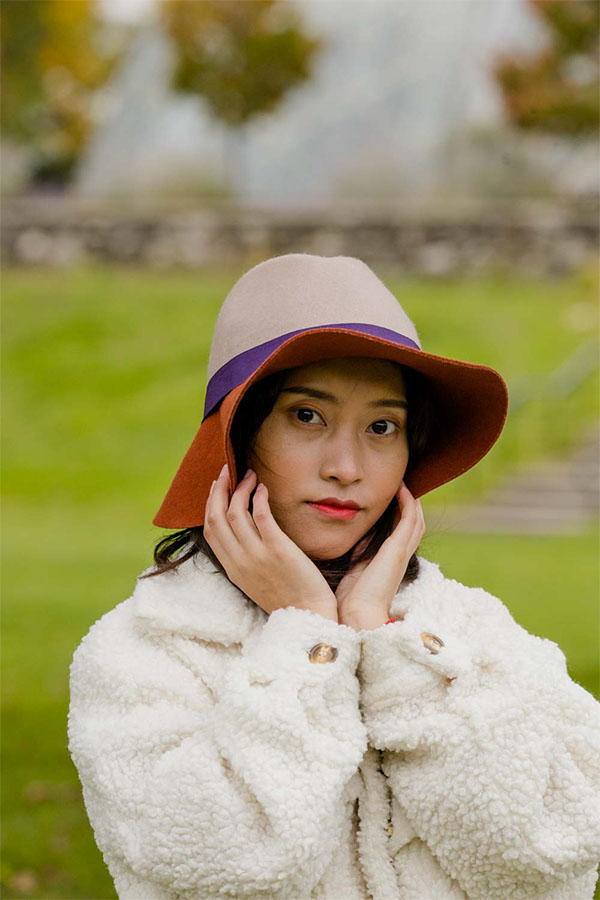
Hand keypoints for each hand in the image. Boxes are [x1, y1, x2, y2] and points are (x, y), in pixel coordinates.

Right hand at [203, 465, 337, 620]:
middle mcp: (239, 561)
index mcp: (232, 569)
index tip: (216, 487)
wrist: (308, 616)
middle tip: (226, 471)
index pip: (210, 530)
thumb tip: (245, 530)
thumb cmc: (288, 597)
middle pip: (216, 517)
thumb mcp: (256, 580)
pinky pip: (262, 516)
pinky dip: (259, 498)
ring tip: (250, 475)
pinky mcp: (278, 549)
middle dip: (219, 489)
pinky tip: (263, 488)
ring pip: (236, 513)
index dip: (210, 504)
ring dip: (240, 488)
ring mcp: (257, 555)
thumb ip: (246, 558)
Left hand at [335, 482, 424, 630]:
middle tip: (403, 485)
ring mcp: (401, 553)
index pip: (402, 535)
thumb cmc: (350, 603)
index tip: (393, 499)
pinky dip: (408, 503)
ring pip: (416, 521)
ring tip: (404, 482)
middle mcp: (400, 557)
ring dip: (412, 500)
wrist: (356, 618)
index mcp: (389, 563)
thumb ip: (357, 555)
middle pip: (414, 526)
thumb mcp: (353, 572)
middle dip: (411, 505)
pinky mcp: (397, 549)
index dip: (401, 516)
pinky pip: (409, 520)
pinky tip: (402, 488)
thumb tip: (353, 539)